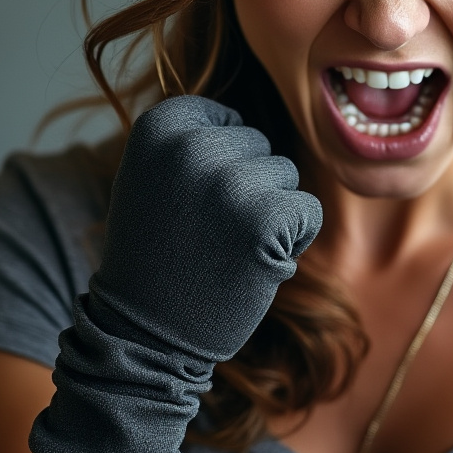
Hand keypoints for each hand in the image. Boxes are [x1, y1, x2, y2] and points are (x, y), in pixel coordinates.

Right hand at [91, 95, 322, 361]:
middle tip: (206, 231)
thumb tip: (246, 118)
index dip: (220, 163)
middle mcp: (191, 146)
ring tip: (225, 246)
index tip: (187, 201)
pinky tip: (252, 263)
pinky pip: (308, 210)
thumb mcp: (152, 177)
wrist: (145, 334)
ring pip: (285, 175)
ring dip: (268, 211)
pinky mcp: (265, 222)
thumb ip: (191, 139)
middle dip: (246, 186)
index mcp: (158, 127)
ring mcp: (228, 183)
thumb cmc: (157, 254)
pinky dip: (292, 238)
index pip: (227, 119)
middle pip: (260, 145)